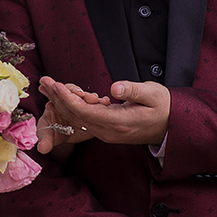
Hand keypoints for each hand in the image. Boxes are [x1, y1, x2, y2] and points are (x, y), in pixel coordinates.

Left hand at [35, 77, 169, 151]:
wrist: (172, 126)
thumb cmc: (164, 107)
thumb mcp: (153, 93)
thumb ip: (134, 90)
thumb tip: (116, 88)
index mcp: (118, 123)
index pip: (85, 112)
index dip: (68, 99)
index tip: (55, 85)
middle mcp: (109, 132)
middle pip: (76, 117)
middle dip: (58, 99)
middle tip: (44, 82)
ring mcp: (107, 134)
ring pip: (77, 120)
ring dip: (61, 104)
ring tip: (47, 88)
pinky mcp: (107, 131)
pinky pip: (84, 121)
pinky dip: (71, 109)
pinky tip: (62, 99)